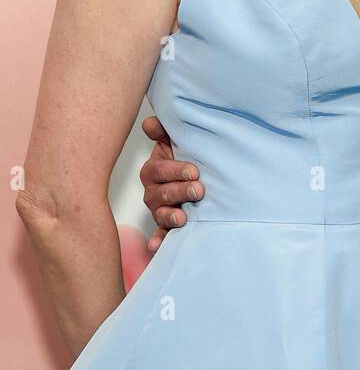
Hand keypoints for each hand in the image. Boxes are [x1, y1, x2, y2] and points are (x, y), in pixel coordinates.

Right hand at [139, 115, 202, 252]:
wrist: (198, 179)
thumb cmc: (184, 158)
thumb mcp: (174, 142)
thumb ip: (163, 131)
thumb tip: (150, 122)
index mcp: (154, 170)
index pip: (159, 170)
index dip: (175, 170)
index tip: (195, 171)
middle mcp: (154, 191)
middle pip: (162, 193)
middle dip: (180, 191)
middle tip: (199, 190)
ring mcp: (160, 210)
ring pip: (161, 214)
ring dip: (171, 216)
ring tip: (184, 217)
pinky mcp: (166, 226)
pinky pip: (160, 235)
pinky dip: (158, 241)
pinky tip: (156, 247)